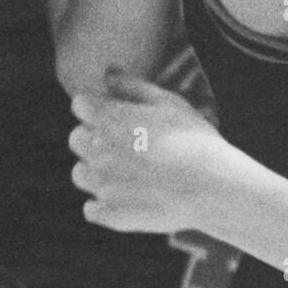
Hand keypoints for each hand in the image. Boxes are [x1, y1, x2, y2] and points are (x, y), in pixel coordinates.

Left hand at [69, 70, 230, 234]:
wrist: (211, 187)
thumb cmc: (193, 139)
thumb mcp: (168, 102)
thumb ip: (132, 85)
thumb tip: (108, 73)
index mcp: (108, 118)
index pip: (80, 104)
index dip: (97, 106)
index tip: (116, 113)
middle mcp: (97, 151)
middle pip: (76, 138)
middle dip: (94, 137)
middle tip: (126, 143)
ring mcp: (101, 185)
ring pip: (80, 173)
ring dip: (96, 170)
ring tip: (129, 171)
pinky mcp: (109, 215)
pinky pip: (91, 208)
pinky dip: (105, 204)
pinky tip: (130, 197)